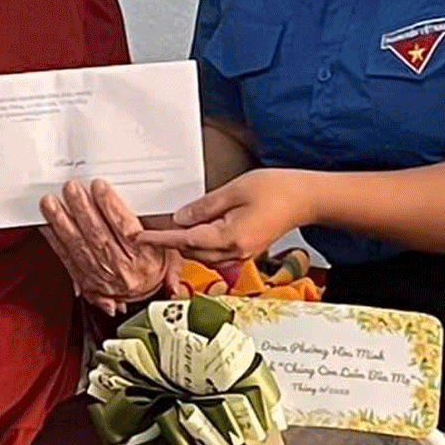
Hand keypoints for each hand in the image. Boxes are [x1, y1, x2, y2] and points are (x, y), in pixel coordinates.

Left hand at [39, 179, 175, 314]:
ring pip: (78, 245)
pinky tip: (46, 223)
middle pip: (98, 235)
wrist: (142, 301)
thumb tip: (151, 207)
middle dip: (82, 209)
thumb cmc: (152, 269)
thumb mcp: (167, 248)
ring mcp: (100, 275)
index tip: (99, 187)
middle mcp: (121, 268)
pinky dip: (54, 239)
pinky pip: (66, 257)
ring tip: (51, 203)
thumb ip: (158, 228)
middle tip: (71, 188)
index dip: (111, 207)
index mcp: (144, 259)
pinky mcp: (84, 278)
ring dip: (62, 222)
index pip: (126, 230)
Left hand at [137, 169, 314, 264]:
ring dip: (182, 242)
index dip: (158, 238)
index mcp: (229, 238)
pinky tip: (192, 229)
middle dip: (167, 241)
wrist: (307, 199)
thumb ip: (205, 206)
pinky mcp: (244, 249)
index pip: (184, 240)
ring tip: (164, 227)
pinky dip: (198, 243)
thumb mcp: (236, 190)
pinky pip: (213, 251)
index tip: (138, 237)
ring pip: (201, 253)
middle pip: (190, 250)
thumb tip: (180, 218)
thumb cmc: (278, 190)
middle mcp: (234, 252)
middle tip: (146, 228)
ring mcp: (240, 254)